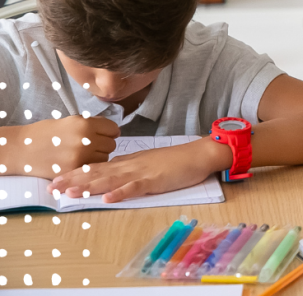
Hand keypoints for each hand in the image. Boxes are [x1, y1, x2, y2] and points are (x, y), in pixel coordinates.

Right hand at [7, 116, 118, 176]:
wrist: (21, 149)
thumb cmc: (44, 133)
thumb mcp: (70, 121)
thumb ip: (92, 125)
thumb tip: (112, 130)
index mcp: (84, 124)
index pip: (113, 129)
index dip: (109, 132)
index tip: (105, 134)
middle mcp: (85, 140)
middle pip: (111, 145)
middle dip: (103, 145)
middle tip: (91, 145)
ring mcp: (80, 157)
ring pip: (104, 158)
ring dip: (97, 157)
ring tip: (82, 154)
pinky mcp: (73, 170)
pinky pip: (92, 169)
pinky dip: (89, 166)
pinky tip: (78, 162)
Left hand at [47, 136, 230, 202]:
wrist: (199, 154)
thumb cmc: (177, 160)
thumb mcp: (149, 163)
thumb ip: (131, 169)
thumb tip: (113, 175)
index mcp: (128, 162)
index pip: (97, 168)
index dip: (76, 174)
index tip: (57, 180)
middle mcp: (130, 165)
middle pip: (97, 173)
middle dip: (74, 180)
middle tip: (52, 187)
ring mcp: (141, 172)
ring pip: (110, 179)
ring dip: (89, 186)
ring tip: (70, 193)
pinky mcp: (155, 180)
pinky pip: (135, 187)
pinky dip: (120, 193)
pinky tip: (107, 198)